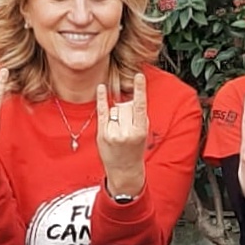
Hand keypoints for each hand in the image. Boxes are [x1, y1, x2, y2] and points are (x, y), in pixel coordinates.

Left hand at [97, 73, 148, 198]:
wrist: (124, 169)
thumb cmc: (134, 150)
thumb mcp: (143, 133)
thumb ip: (138, 116)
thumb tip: (130, 98)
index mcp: (140, 130)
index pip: (140, 105)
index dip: (140, 89)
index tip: (139, 75)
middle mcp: (126, 131)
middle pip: (126, 106)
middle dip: (126, 109)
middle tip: (127, 123)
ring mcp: (113, 133)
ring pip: (115, 109)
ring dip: (117, 113)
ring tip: (119, 128)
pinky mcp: (102, 134)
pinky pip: (102, 111)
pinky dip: (101, 99)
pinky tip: (101, 88)